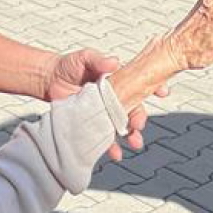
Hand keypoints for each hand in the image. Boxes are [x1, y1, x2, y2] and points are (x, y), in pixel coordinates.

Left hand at [44, 48, 162, 161]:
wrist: (49, 81)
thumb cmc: (69, 66)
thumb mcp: (83, 58)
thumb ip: (97, 59)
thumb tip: (114, 61)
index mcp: (117, 81)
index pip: (138, 84)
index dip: (153, 87)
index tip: (163, 92)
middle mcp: (114, 98)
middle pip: (133, 109)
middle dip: (140, 119)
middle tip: (139, 126)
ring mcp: (104, 113)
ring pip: (123, 126)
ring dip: (132, 136)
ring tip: (135, 143)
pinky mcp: (93, 125)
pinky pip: (105, 138)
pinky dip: (112, 147)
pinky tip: (116, 153)